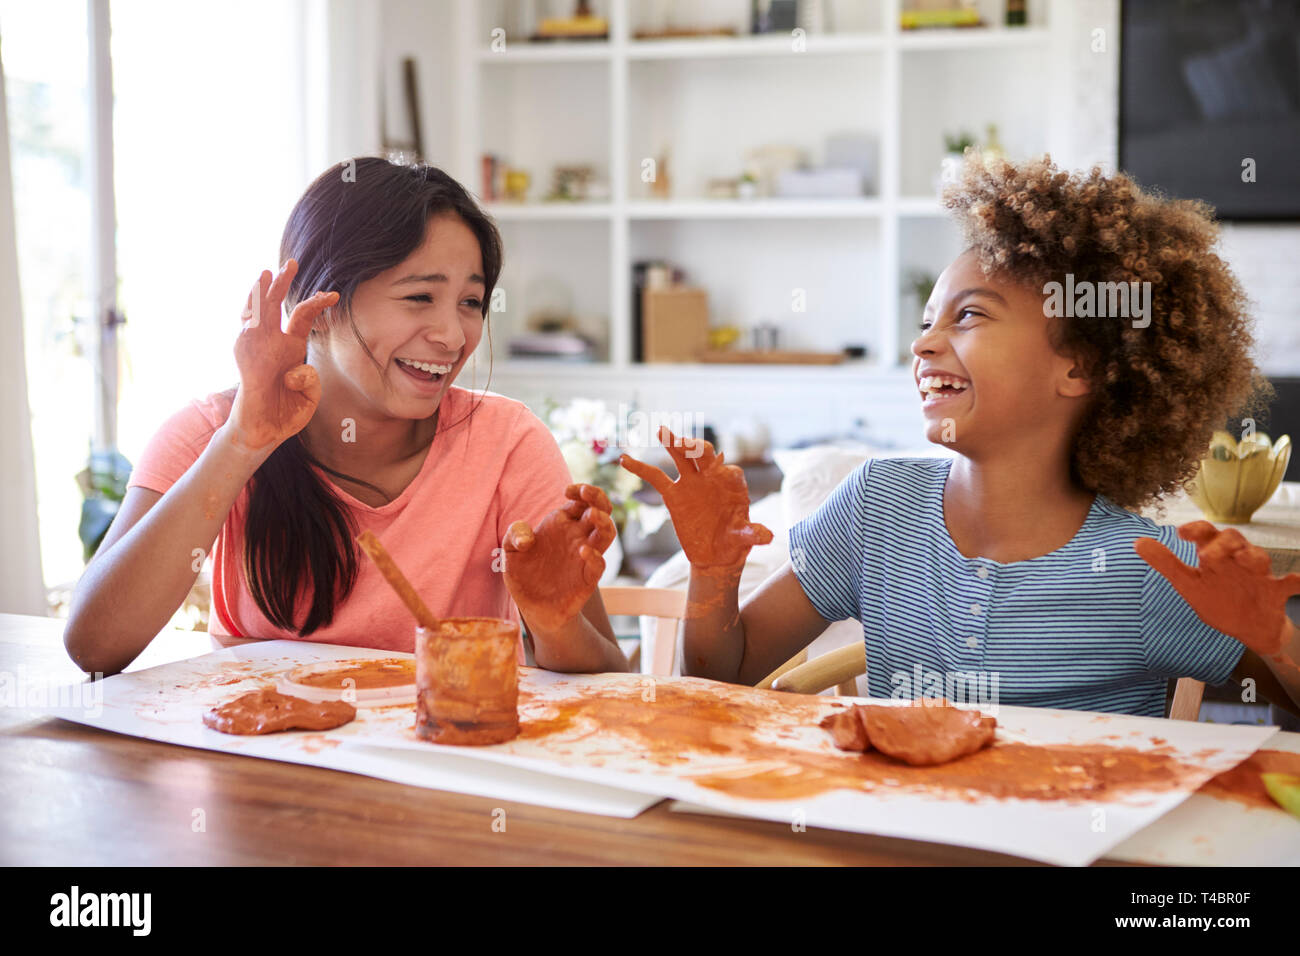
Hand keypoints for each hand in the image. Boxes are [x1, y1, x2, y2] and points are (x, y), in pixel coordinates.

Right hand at [227, 259, 337, 452]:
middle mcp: (272, 343)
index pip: (303, 317)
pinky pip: (245, 337)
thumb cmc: (287, 412)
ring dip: (259, 294)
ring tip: (265, 274)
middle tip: (291, 263)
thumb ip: (311, 381)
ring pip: (257, 314)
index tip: (334, 295)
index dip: (317, 304)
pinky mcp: (245, 361)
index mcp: (291, 348)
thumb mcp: (310, 397)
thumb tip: (296, 369)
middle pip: (276, 305)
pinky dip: (248, 321)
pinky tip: (251, 308)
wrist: (265, 432)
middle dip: (282, 284)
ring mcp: (256, 349)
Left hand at [503, 484, 615, 632]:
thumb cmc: (524, 575)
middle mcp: (578, 537)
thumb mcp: (510, 552)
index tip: (567, 490)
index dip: (580, 491)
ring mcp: (585, 558)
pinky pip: (599, 565)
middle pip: (601, 510)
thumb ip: (514, 535)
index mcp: (563, 525)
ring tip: (592, 515)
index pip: (581, 501)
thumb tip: (528, 538)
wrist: (533, 609)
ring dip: (604, 522)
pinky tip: (582, 551)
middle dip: (598, 497)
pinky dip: (595, 556)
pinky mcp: (587, 579)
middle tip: (586, 493)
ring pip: (607, 534)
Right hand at [620, 426, 771, 569]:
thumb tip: (767, 536)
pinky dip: (641, 468)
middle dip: (697, 448)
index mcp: (732, 483)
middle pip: (704, 455)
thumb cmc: (734, 542)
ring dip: (673, 443)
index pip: (728, 469)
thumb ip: (752, 533)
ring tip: (663, 431)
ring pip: (681, 458)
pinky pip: (656, 478)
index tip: (718, 471)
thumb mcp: (744, 538)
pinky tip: (625, 459)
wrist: (716, 555)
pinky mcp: (674, 495)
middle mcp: (711, 477)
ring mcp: (691, 483)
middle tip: (688, 445)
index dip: (723, 468)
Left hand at [1135, 521, 1299, 654]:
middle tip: (1208, 554)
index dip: (1196, 529)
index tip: (1182, 533)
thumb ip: (1166, 563)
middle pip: (1234, 539)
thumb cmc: (1218, 600)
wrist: (1248, 628)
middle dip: (1222, 543)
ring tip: (1243, 560)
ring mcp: (1258, 575)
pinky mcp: (1275, 591)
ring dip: (1252, 557)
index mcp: (1214, 556)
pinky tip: (1297, 580)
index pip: (1206, 533)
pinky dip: (1297, 580)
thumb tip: (1137, 542)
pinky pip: (1292, 582)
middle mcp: (1236, 560)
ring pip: (1259, 557)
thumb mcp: (1188, 584)